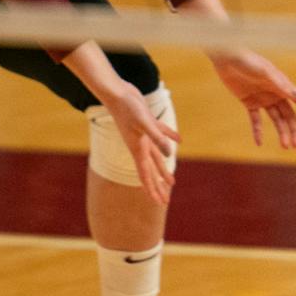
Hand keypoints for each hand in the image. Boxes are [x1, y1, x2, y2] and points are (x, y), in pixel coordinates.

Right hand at [98, 83, 180, 204]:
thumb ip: (158, 138)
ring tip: (172, 181)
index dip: (152, 189)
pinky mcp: (148, 123)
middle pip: (151, 170)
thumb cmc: (127, 108)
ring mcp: (144, 135)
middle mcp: (140, 145)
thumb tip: (170, 155)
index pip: (145, 174)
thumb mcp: (145, 124)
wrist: (117, 93)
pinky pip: (161, 133)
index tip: (159, 203)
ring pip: (157, 156)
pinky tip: (179, 140)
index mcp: (138, 149)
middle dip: (158, 186)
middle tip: (165, 201)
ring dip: (164, 169)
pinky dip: (170, 138)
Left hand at [208, 48, 295, 148]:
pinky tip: (259, 143)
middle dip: (293, 130)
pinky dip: (258, 131)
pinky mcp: (250, 102)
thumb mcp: (265, 72)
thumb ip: (280, 84)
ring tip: (285, 146)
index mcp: (283, 85)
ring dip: (281, 133)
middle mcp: (276, 93)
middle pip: (289, 115)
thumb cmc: (249, 61)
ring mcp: (263, 98)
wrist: (227, 58)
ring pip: (276, 119)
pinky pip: (256, 120)